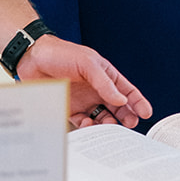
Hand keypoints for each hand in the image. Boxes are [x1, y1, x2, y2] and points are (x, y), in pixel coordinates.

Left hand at [15, 34, 149, 129]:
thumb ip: (105, 83)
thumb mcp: (88, 63)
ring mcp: (84, 100)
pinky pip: (83, 123)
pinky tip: (88, 124)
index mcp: (105, 75)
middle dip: (126, 117)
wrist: (33, 58)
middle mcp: (97, 89)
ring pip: (102, 118)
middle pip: (118, 108)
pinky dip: (88, 127)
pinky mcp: (70, 109)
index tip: (146, 113)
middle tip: (130, 125)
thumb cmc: (61, 53)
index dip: (138, 102)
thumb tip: (122, 100)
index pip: (127, 90)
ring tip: (108, 127)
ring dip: (107, 124)